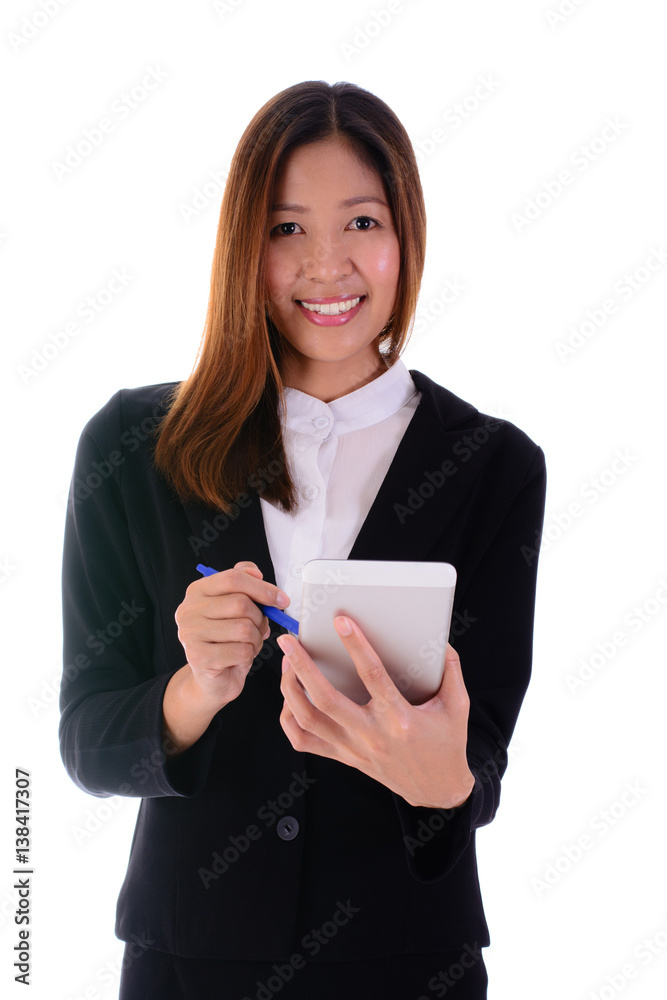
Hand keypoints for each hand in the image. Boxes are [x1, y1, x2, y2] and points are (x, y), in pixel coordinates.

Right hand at [174, 561, 289, 707]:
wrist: (212, 678)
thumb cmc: (226, 639)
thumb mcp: (234, 607)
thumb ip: (243, 583)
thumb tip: (254, 571)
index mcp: (197, 591)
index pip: (233, 578)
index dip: (262, 588)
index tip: (281, 600)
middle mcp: (189, 610)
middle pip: (241, 603)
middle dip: (260, 618)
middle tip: (261, 628)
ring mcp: (190, 634)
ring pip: (244, 628)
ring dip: (256, 638)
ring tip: (250, 643)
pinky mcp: (198, 658)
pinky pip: (241, 651)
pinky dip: (250, 655)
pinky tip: (241, 657)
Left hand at [277, 618, 474, 809]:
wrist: (438, 790)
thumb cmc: (447, 745)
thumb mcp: (457, 705)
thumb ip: (450, 669)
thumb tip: (439, 640)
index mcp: (399, 718)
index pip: (373, 675)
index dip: (356, 646)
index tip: (341, 622)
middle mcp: (371, 734)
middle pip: (326, 699)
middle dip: (303, 666)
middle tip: (290, 641)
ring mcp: (354, 749)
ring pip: (309, 720)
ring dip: (291, 689)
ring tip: (287, 662)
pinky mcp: (345, 758)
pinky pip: (305, 742)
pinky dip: (290, 720)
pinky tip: (289, 697)